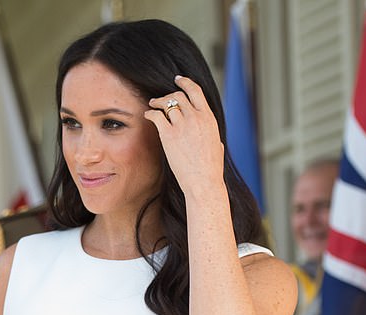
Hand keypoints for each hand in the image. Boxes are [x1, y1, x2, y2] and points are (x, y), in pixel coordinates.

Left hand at [144, 75, 223, 197]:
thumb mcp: (218, 147)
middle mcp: (196, 118)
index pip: (196, 91)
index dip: (185, 82)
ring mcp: (182, 125)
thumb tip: (217, 141)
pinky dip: (150, 113)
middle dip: (168, 94)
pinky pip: (157, 116)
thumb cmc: (211, 170)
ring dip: (157, 102)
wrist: (204, 183)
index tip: (178, 79)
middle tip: (160, 98)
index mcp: (209, 118)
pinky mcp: (169, 135)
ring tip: (152, 105)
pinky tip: (147, 115)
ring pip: (167, 102)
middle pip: (179, 95)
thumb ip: (214, 137)